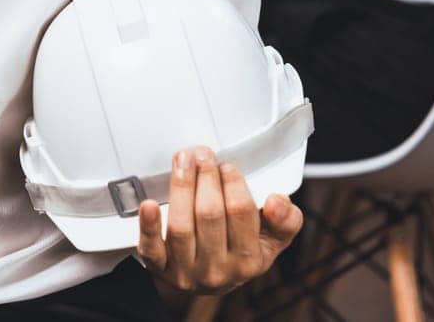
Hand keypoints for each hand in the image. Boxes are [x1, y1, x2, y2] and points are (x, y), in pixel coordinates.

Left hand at [136, 147, 302, 298]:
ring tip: (183, 160)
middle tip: (203, 155)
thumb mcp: (270, 240)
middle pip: (210, 215)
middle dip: (206, 177)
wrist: (205, 279)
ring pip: (182, 226)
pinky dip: (149, 225)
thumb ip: (285, 220)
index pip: (241, 212)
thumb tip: (278, 201)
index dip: (233, 183)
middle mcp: (218, 269)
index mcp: (249, 260)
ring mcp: (187, 271)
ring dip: (181, 187)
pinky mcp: (160, 268)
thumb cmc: (237, 252)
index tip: (227, 165)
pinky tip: (148, 204)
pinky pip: (151, 248)